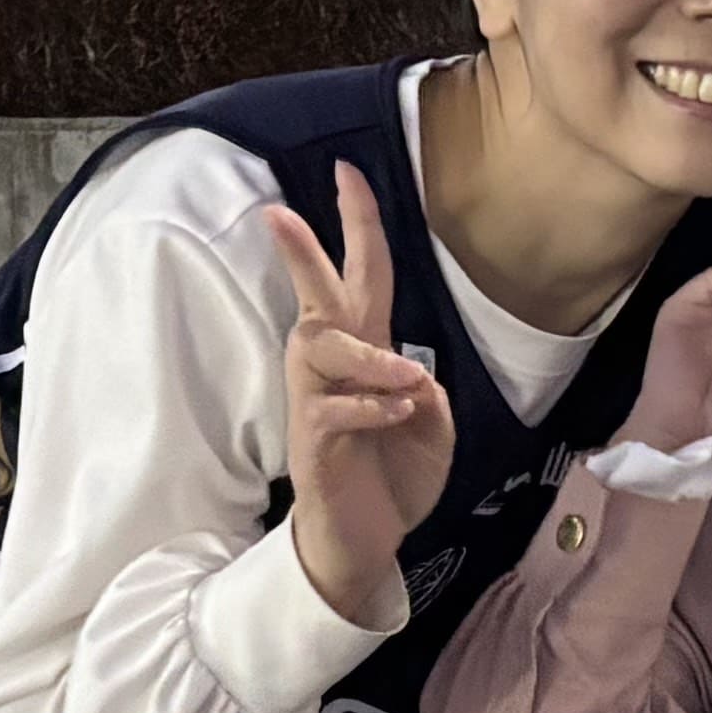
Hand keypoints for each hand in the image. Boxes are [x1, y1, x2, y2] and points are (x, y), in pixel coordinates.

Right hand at [267, 163, 455, 629]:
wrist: (367, 540)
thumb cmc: (392, 475)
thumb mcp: (433, 425)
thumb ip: (426, 390)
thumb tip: (412, 374)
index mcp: (366, 352)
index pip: (361, 275)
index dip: (357, 224)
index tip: (347, 171)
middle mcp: (334, 367)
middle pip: (317, 296)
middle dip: (303, 250)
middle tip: (279, 211)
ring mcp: (317, 402)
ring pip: (325, 350)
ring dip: (372, 358)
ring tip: (408, 379)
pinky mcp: (313, 442)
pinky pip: (336, 409)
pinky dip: (373, 408)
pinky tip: (398, 415)